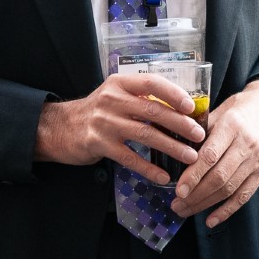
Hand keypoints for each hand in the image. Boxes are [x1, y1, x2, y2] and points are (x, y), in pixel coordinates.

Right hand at [34, 72, 205, 185]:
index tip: (192, 106)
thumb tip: (181, 107)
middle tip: (199, 135)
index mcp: (120, 83)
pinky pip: (130, 158)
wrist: (59, 128)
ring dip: (171, 147)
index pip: (152, 83)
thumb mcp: (115, 95)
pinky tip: (163, 175)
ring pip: (146, 134)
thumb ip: (141, 97)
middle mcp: (112, 100)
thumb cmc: (97, 111)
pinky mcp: (99, 145)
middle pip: (153, 110)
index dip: (174, 94)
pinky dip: (149, 168)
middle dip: (180, 124)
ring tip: (190, 156)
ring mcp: (104, 123)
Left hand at [172, 78, 258, 226]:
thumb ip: (199, 128)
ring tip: (185, 210)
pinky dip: (227, 210)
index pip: (211, 155)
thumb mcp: (220, 109)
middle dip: (195, 195)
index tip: (178, 190)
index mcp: (232, 125)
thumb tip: (174, 147)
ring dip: (205, 204)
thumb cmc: (240, 108)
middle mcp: (247, 143)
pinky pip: (245, 195)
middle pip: (219, 176)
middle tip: (176, 204)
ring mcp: (258, 159)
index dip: (193, 175)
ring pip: (230, 188)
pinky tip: (211, 219)